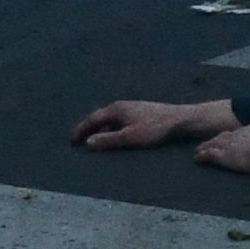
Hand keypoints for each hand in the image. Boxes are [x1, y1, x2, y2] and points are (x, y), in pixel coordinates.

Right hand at [71, 97, 236, 150]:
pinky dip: (110, 127)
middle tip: (77, 140)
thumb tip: (88, 143)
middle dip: (87, 128)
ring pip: (109, 118)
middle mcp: (121, 105)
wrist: (179, 119)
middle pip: (99, 117)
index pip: (92, 119)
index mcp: (116, 109)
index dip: (81, 130)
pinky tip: (115, 135)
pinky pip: (118, 119)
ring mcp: (131, 107)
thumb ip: (108, 140)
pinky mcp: (139, 112)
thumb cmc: (154, 129)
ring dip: (99, 128)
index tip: (71, 141)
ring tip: (93, 139)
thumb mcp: (129, 138)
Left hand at [193, 121, 249, 174]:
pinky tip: (197, 159)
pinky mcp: (224, 155)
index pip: (237, 133)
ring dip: (205, 147)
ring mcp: (230, 144)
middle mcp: (238, 134)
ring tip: (198, 150)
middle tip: (208, 142)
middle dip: (215, 140)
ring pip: (213, 144)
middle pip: (223, 136)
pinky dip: (202, 156)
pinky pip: (209, 155)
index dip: (231, 137)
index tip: (228, 139)